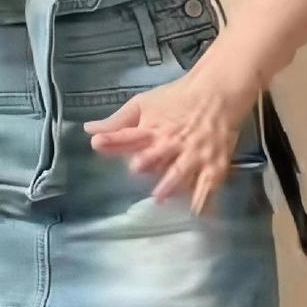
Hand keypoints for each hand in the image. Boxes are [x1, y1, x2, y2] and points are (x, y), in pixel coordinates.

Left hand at [83, 68, 252, 214]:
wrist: (219, 92)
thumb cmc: (176, 100)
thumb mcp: (144, 104)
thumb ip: (117, 122)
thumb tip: (88, 130)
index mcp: (152, 128)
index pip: (128, 135)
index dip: (112, 139)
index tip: (97, 142)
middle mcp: (172, 143)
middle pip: (156, 153)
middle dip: (146, 161)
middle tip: (136, 168)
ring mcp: (194, 155)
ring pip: (180, 171)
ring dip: (169, 183)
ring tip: (160, 197)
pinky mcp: (214, 166)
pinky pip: (207, 186)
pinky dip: (203, 201)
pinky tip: (197, 214)